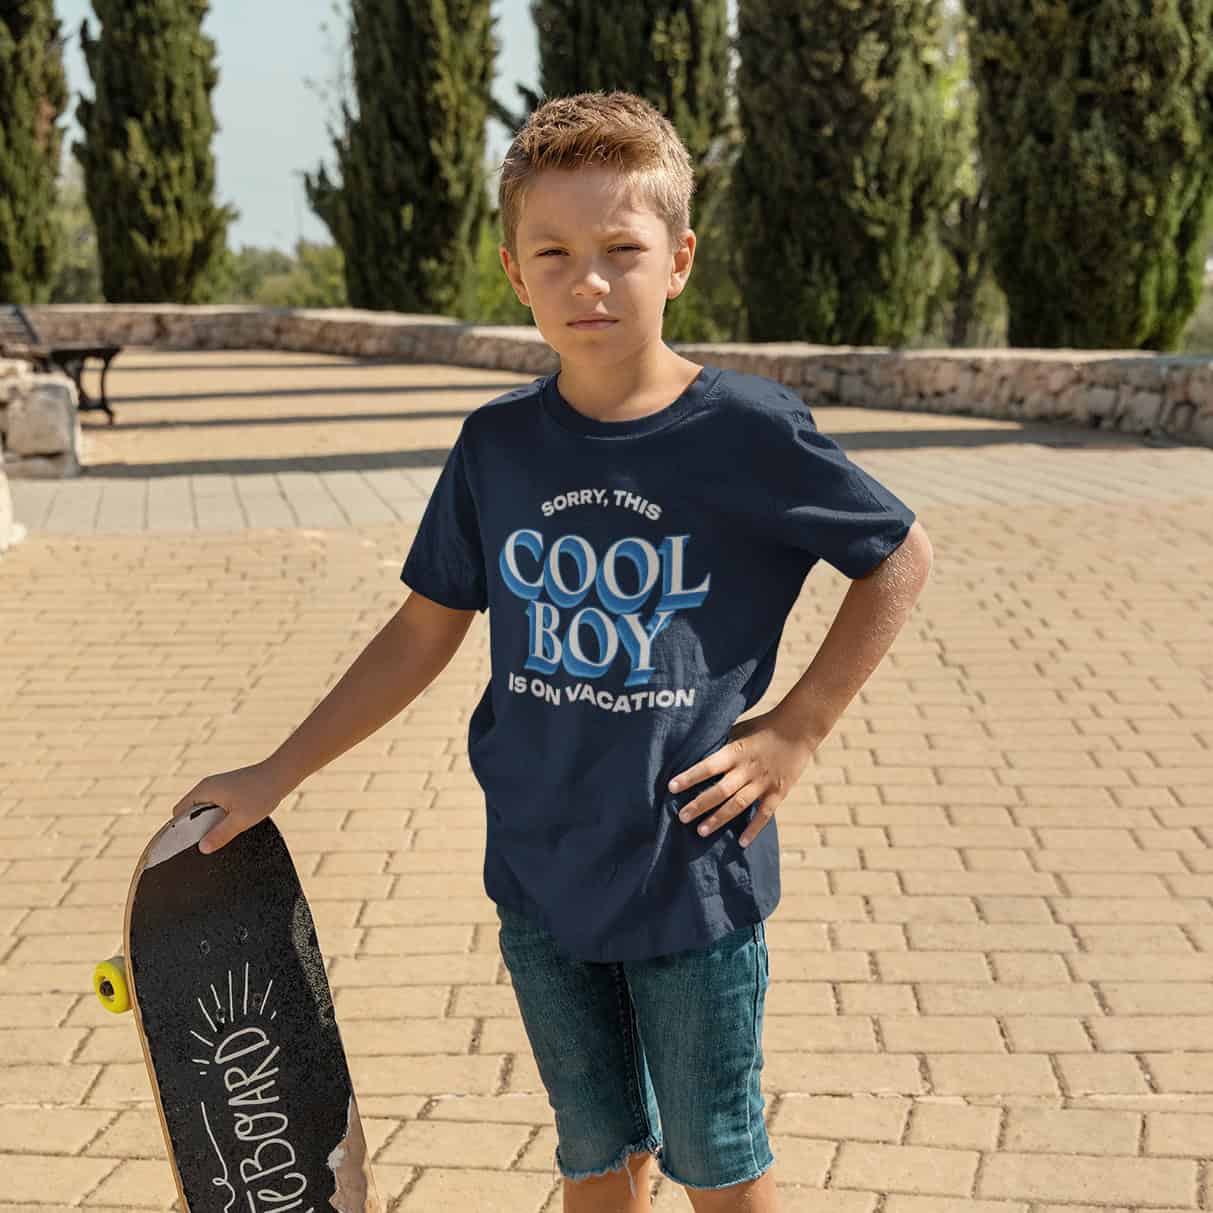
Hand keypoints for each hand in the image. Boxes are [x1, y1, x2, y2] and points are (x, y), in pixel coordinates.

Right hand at [170, 760, 290, 853]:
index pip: (178, 812)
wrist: (282, 774)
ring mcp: (219, 786)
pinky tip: (230, 825)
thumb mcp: (241, 819)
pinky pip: (216, 805)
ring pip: (204, 809)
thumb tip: (203, 848)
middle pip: (190, 811)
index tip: (187, 844)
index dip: (179, 829)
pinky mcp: (229, 789)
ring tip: (220, 834)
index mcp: (204, 790)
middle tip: (207, 842)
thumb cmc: (261, 793)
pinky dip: (218, 816)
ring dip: (209, 822)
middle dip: (195, 827)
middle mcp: (208, 786)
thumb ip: (220, 834)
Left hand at [667, 709, 817, 848]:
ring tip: (700, 831)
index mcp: (735, 751)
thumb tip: (694, 751)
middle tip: (682, 817)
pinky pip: (764, 814)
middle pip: (720, 790)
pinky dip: (753, 829)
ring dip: (719, 819)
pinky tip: (741, 843)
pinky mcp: (778, 792)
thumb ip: (720, 743)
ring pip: (738, 805)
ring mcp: (763, 782)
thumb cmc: (763, 726)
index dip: (690, 777)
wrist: (798, 728)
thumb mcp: (738, 729)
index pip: (708, 766)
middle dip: (699, 805)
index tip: (671, 786)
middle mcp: (747, 769)